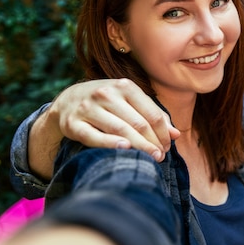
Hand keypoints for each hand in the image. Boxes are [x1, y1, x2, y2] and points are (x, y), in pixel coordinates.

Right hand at [30, 79, 177, 178]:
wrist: (68, 100)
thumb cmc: (107, 102)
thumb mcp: (130, 101)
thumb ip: (153, 114)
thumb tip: (176, 134)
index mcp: (125, 86)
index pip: (152, 113)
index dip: (163, 132)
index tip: (168, 146)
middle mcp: (106, 94)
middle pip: (138, 123)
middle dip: (153, 142)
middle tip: (161, 156)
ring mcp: (88, 108)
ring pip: (120, 129)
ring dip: (139, 146)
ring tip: (152, 158)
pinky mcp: (73, 123)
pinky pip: (94, 136)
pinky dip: (111, 143)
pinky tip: (126, 149)